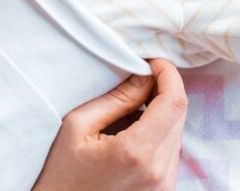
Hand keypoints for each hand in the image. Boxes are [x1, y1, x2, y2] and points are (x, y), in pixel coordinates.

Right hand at [33, 59, 187, 190]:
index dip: (169, 75)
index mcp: (136, 152)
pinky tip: (132, 134)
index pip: (173, 102)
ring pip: (177, 133)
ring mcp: (164, 186)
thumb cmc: (60, 173)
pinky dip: (158, 135)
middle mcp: (158, 172)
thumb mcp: (78, 126)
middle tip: (140, 79)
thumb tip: (145, 75)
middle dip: (164, 91)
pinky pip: (170, 152)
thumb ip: (117, 98)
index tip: (154, 62)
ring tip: (128, 112)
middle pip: (179, 116)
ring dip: (160, 114)